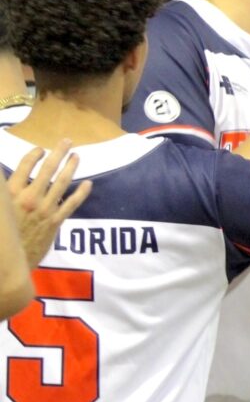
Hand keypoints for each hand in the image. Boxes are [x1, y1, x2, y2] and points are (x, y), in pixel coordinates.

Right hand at [8, 140, 91, 264]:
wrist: (8, 260)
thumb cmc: (2, 233)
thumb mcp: (1, 210)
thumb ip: (6, 193)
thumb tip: (7, 180)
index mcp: (10, 193)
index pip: (24, 166)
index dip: (33, 155)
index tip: (40, 149)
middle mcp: (29, 197)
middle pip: (47, 169)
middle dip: (58, 153)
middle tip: (66, 141)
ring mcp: (44, 209)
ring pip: (61, 183)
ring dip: (71, 167)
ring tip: (77, 156)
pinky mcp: (55, 221)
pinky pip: (71, 204)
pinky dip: (81, 193)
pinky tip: (88, 184)